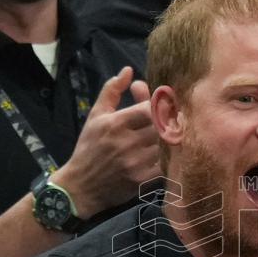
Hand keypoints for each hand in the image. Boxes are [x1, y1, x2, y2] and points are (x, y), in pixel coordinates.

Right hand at [51, 67, 160, 217]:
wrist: (81, 186)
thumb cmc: (89, 147)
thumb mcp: (96, 115)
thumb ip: (112, 90)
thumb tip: (129, 70)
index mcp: (115, 123)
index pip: (150, 108)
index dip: (162, 106)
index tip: (164, 106)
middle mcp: (126, 142)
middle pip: (162, 126)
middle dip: (170, 121)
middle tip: (176, 118)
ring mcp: (136, 163)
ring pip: (166, 145)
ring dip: (172, 139)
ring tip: (173, 134)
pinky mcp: (142, 180)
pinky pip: (166, 164)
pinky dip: (170, 157)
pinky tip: (169, 153)